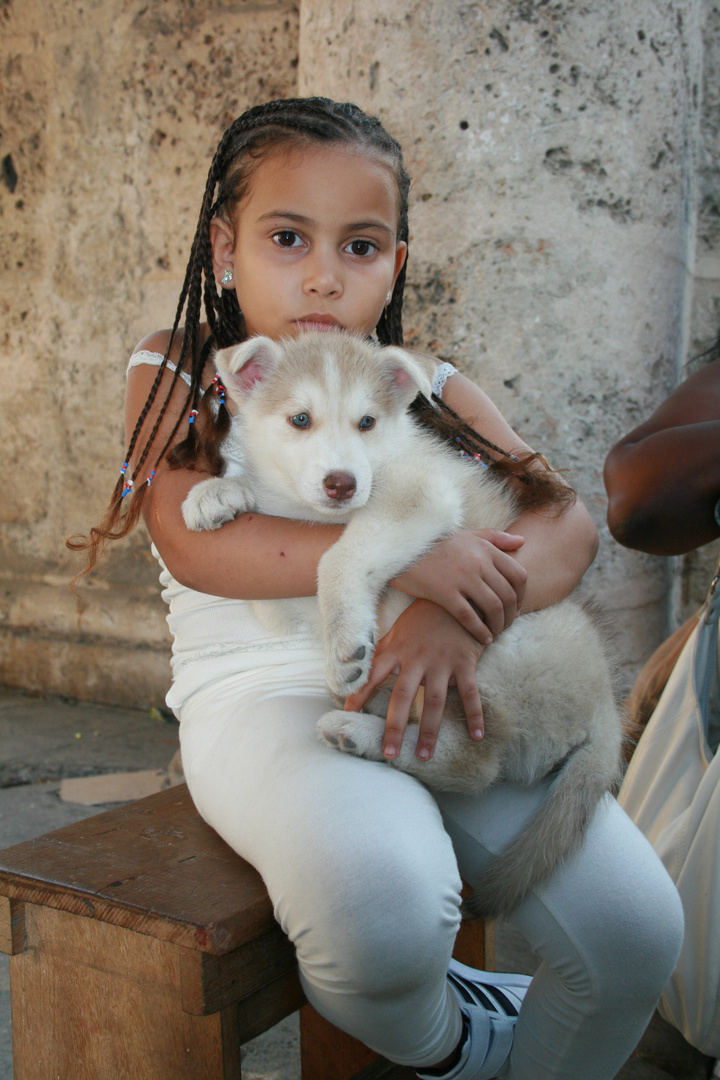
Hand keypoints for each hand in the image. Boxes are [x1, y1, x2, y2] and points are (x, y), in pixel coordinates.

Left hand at [344, 599, 485, 760]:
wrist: (458, 598)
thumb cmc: (423, 616)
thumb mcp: (398, 629)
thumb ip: (381, 650)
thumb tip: (356, 666)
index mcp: (397, 650)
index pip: (373, 675)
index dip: (359, 693)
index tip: (347, 712)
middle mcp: (417, 659)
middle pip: (403, 697)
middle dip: (395, 726)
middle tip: (389, 753)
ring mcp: (442, 662)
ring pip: (434, 702)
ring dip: (430, 730)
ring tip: (424, 755)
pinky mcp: (464, 663)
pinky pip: (470, 693)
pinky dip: (475, 715)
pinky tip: (476, 736)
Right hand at [393, 529, 526, 643]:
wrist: (402, 546)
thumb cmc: (435, 542)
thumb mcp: (467, 534)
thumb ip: (495, 537)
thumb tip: (522, 540)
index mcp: (486, 549)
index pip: (519, 575)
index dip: (523, 595)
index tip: (517, 607)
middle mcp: (478, 563)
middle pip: (509, 595)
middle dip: (512, 615)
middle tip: (507, 625)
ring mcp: (462, 578)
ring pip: (493, 608)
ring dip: (499, 625)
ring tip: (495, 633)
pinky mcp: (444, 592)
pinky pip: (470, 617)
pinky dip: (480, 631)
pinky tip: (483, 638)